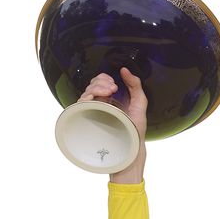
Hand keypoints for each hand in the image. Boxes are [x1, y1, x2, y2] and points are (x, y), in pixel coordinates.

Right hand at [79, 68, 147, 183]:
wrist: (130, 148)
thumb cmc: (134, 130)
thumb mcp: (140, 105)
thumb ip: (135, 86)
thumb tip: (124, 70)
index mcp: (111, 100)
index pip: (101, 82)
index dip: (104, 79)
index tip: (114, 84)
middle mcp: (100, 104)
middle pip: (92, 85)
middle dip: (101, 82)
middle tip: (112, 88)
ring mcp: (93, 111)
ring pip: (86, 92)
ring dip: (95, 88)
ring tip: (108, 93)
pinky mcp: (87, 119)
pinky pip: (79, 104)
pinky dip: (85, 97)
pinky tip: (93, 98)